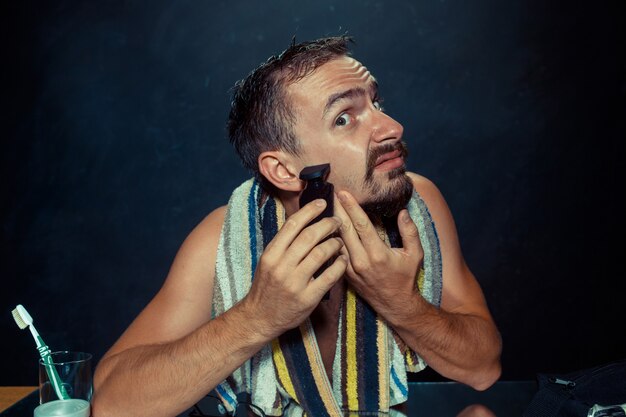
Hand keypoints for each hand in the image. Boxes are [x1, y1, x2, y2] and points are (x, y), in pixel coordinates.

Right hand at [243, 199, 347, 338]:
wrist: (259, 318)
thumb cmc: (266, 287)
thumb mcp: (268, 262)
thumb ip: (284, 244)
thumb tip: (304, 220)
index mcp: (271, 254)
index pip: (293, 224)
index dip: (310, 211)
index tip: (322, 203)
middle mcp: (282, 266)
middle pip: (309, 236)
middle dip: (327, 225)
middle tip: (337, 221)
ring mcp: (295, 283)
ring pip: (321, 253)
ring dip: (334, 243)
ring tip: (339, 241)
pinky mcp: (308, 298)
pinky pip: (329, 276)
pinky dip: (339, 265)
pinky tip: (343, 260)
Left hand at [334, 190, 424, 320]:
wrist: (395, 304)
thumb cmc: (406, 277)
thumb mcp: (415, 254)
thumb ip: (410, 231)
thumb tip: (402, 211)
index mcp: (378, 254)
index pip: (361, 225)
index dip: (351, 207)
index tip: (343, 192)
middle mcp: (361, 261)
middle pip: (344, 230)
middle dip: (337, 209)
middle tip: (330, 193)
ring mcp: (351, 269)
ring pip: (336, 240)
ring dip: (331, 223)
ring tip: (325, 206)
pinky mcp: (345, 274)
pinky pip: (335, 252)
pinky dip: (330, 238)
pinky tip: (326, 227)